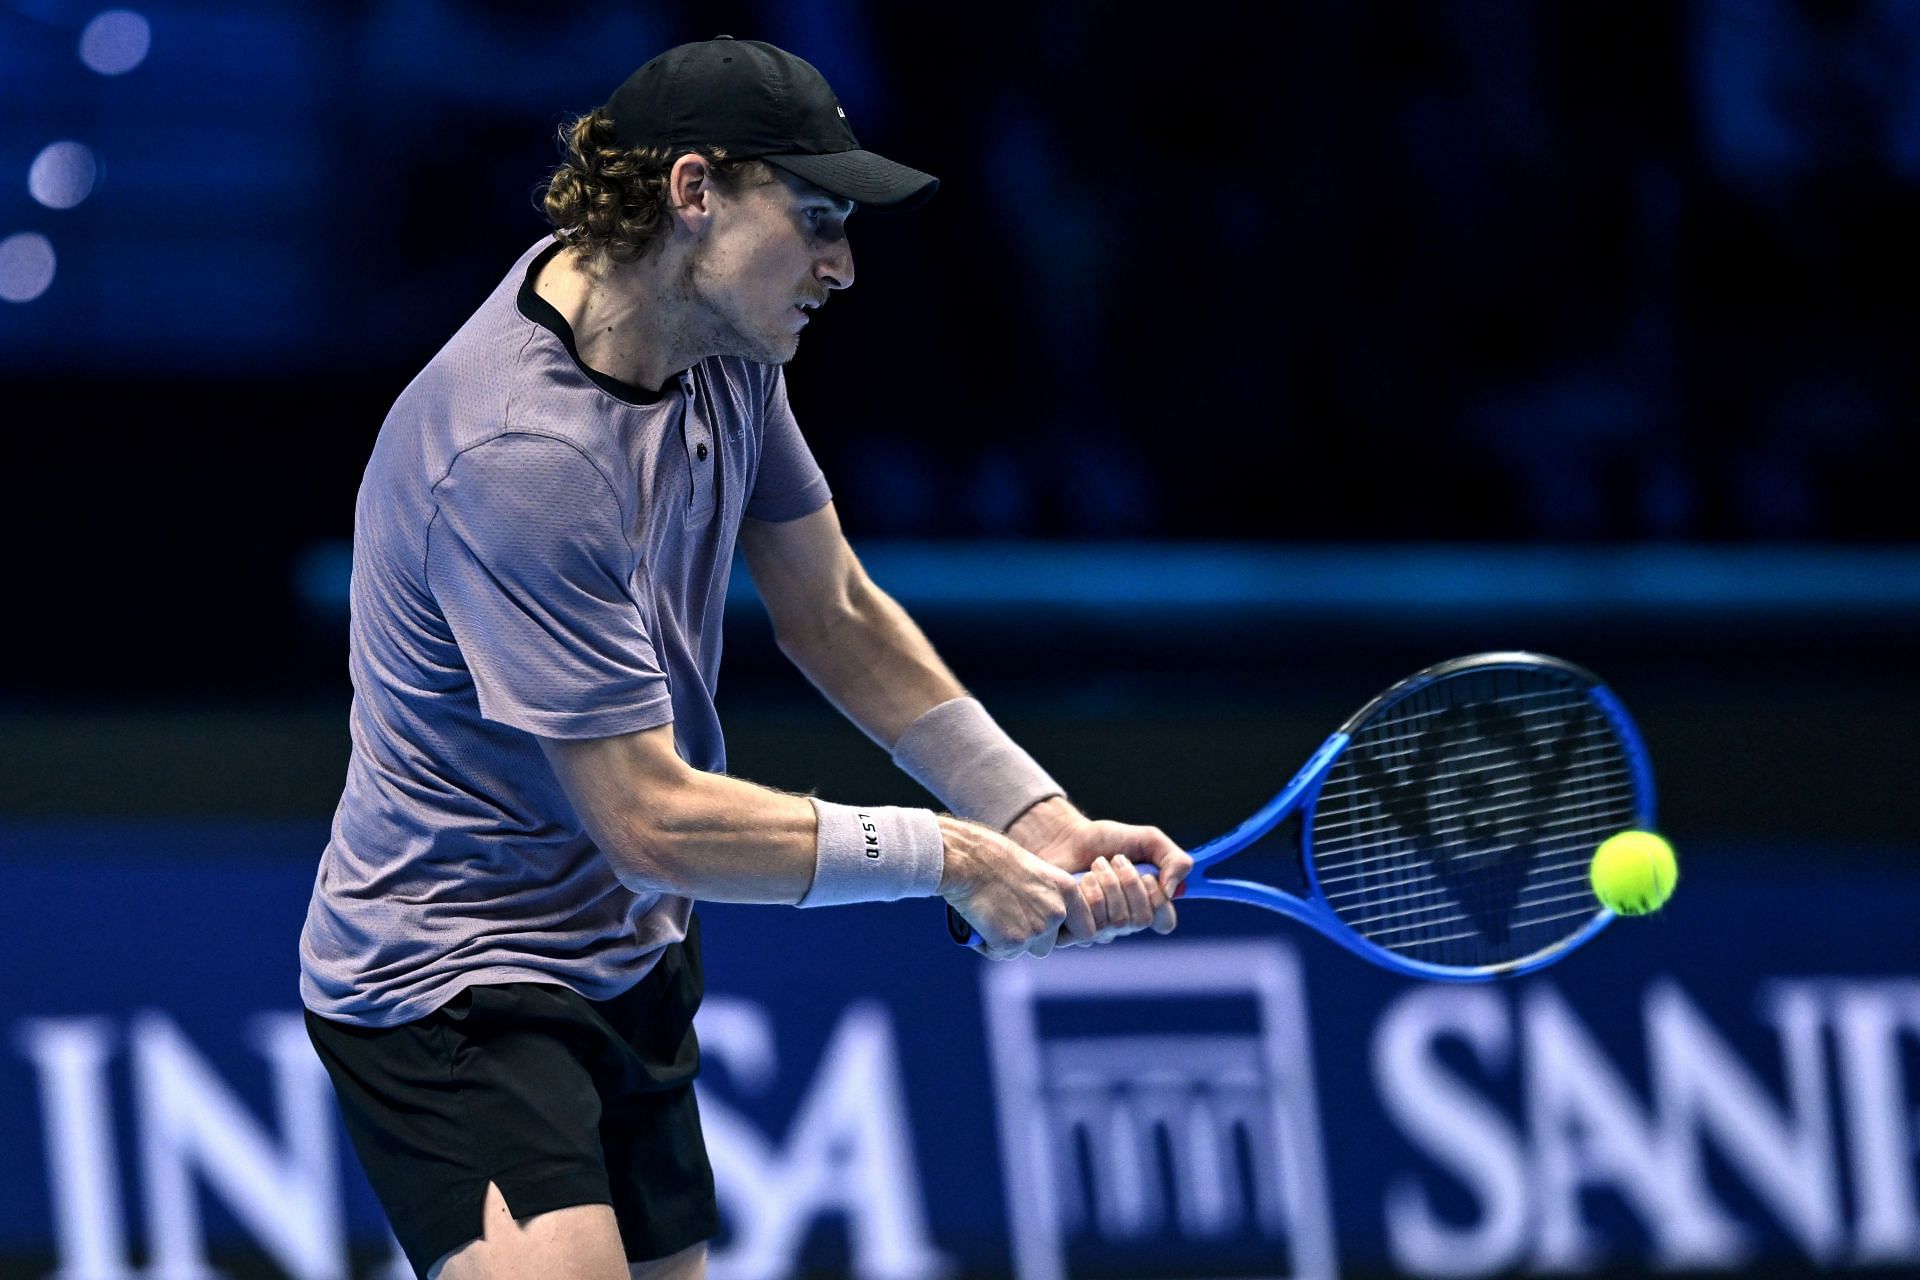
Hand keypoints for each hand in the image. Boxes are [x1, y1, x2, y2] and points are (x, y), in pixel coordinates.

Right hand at [937, 815, 1095, 959]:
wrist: (969, 860)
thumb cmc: (995, 858)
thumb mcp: (1035, 872)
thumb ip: (1046, 897)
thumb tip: (1043, 918)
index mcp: (1067, 891)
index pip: (1085, 930)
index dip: (1067, 935)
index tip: (1050, 933)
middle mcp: (1057, 913)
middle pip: (1049, 945)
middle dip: (1030, 939)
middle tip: (1007, 920)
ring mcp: (1036, 930)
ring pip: (1025, 950)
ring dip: (1011, 942)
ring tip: (992, 919)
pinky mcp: (1012, 942)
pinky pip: (1000, 953)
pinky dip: (989, 944)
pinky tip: (979, 923)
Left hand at [1008, 798, 1192, 944]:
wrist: (1063, 838)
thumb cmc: (1105, 841)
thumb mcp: (1148, 839)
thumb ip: (1175, 860)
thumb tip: (1172, 892)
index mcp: (1146, 904)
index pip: (1165, 922)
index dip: (1159, 900)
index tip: (1148, 875)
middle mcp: (1125, 923)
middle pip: (1141, 920)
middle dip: (1129, 883)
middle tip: (1115, 860)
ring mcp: (1100, 930)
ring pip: (1117, 922)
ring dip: (1107, 884)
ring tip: (1095, 866)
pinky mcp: (1074, 932)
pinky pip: (1090, 928)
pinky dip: (1086, 896)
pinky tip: (1077, 882)